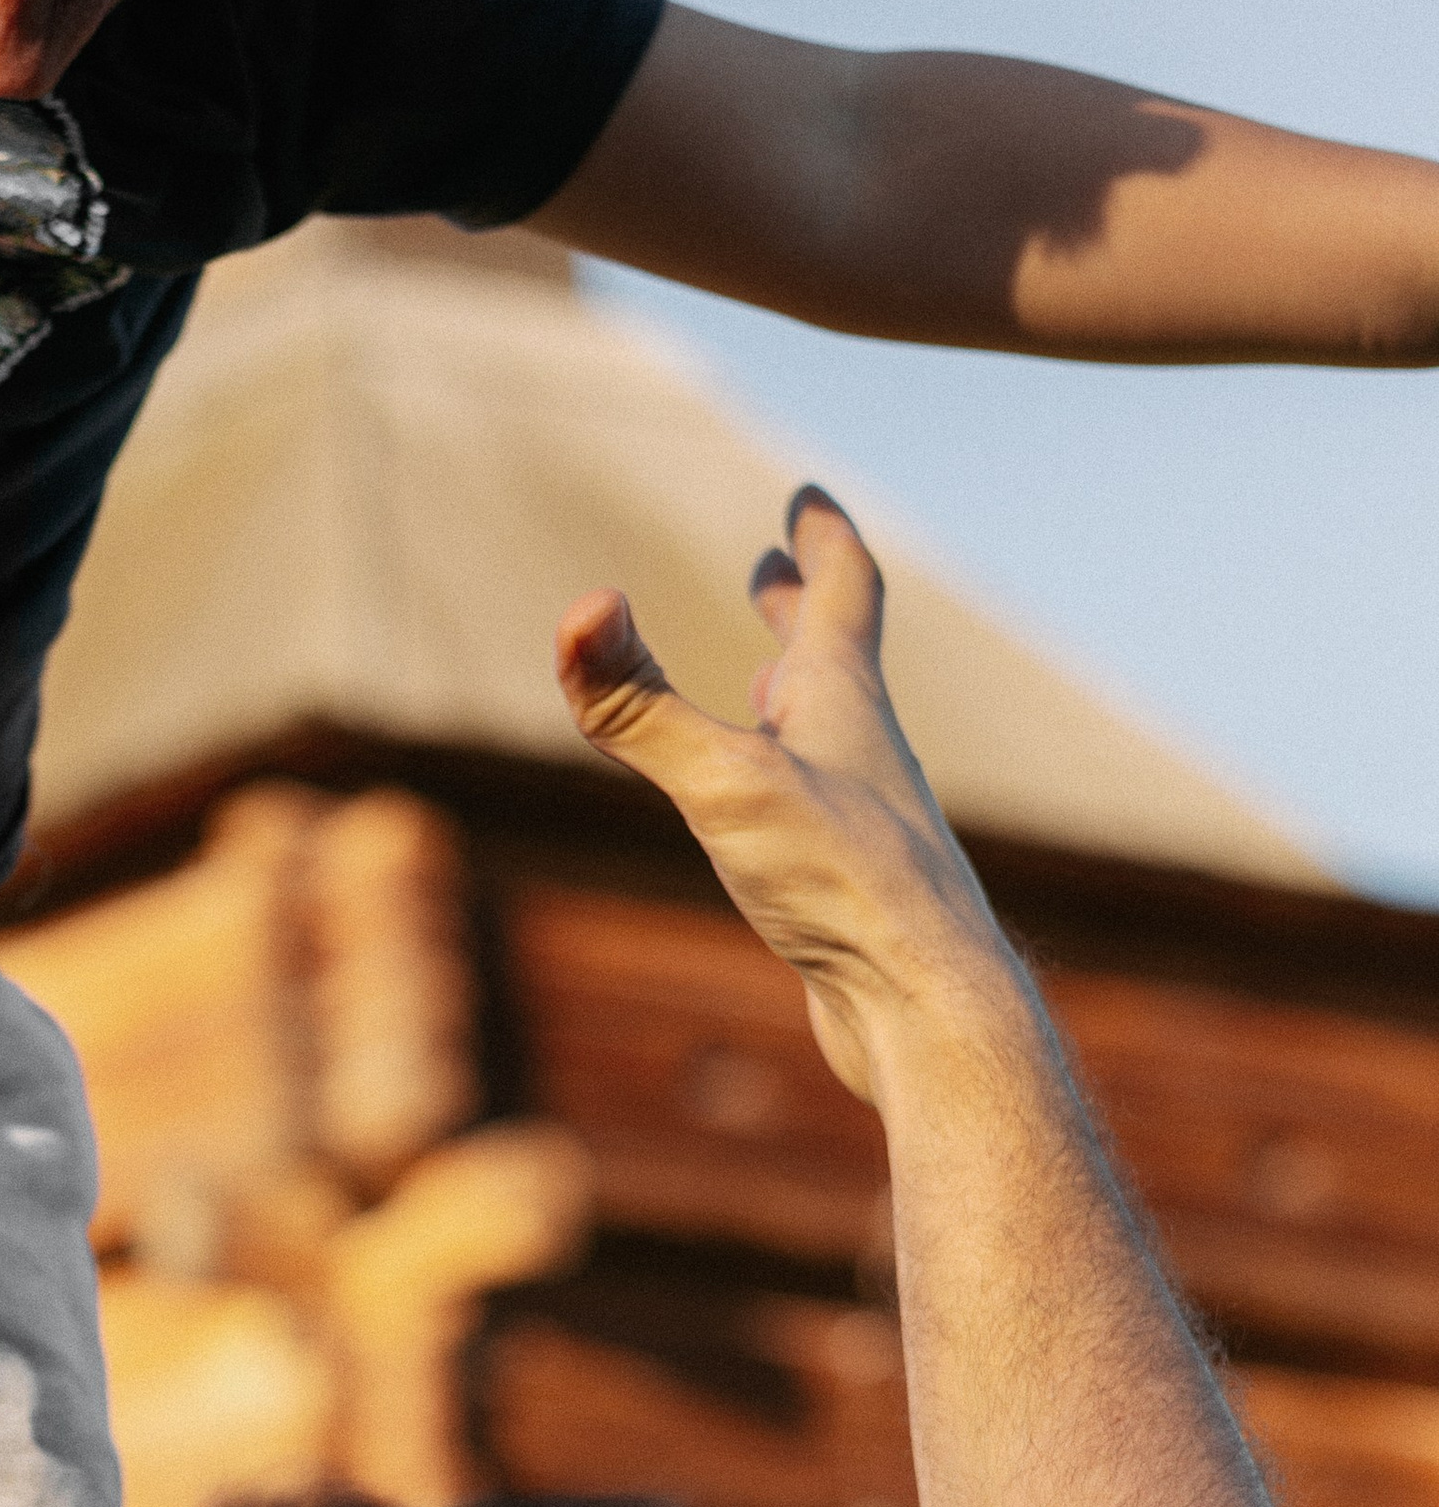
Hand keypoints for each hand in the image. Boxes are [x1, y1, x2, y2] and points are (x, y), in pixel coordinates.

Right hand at [553, 485, 1026, 1107]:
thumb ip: (642, 708)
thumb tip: (580, 611)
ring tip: (769, 682)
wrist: (925, 1008)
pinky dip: (787, 784)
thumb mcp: (724, 785)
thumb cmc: (845, 886)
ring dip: (796, 694)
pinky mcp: (851, 892)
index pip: (843, 592)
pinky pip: (817, 813)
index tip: (806, 498)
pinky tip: (770, 822)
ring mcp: (863, 823)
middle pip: (836, 658)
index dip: (821, 538)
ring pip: (830, 738)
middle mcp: (863, 752)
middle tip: (778, 564)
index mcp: (844, 705)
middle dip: (803, 604)